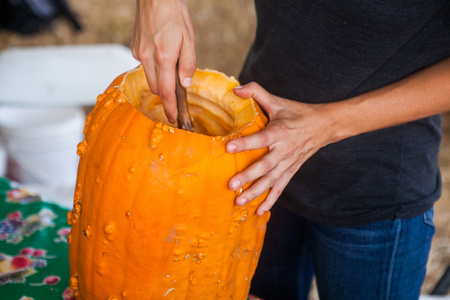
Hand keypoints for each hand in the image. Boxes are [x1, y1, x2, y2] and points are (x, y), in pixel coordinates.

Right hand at [131, 0, 195, 122]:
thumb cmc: (174, 14)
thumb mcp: (189, 39)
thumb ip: (188, 64)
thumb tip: (186, 83)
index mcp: (164, 57)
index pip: (167, 91)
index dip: (169, 107)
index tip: (172, 118)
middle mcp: (148, 58)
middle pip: (156, 88)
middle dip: (166, 94)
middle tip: (177, 94)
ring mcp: (139, 53)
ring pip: (149, 78)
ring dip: (159, 80)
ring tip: (170, 68)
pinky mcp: (134, 48)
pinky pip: (144, 65)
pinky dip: (153, 67)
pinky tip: (161, 55)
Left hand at [227, 83, 334, 214]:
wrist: (324, 126)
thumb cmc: (296, 113)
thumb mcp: (278, 101)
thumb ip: (256, 92)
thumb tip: (235, 89)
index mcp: (280, 132)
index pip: (261, 138)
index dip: (245, 143)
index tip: (228, 147)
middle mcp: (285, 150)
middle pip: (265, 166)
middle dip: (248, 176)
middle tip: (231, 185)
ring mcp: (289, 163)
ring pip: (271, 181)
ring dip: (256, 192)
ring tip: (239, 201)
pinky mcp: (291, 171)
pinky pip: (281, 188)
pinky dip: (271, 200)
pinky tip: (259, 211)